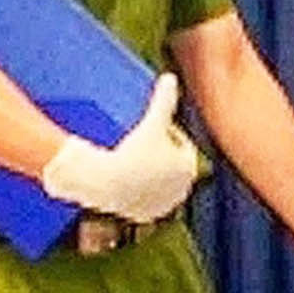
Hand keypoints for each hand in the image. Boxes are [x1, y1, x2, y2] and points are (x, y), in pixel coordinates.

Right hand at [40, 74, 198, 222]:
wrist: (105, 183)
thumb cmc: (131, 152)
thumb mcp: (150, 122)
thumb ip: (164, 99)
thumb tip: (170, 77)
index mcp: (188, 166)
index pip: (180, 142)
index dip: (164, 133)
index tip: (146, 129)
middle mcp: (182, 188)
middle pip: (171, 163)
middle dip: (158, 153)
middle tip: (136, 144)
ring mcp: (165, 203)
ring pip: (160, 182)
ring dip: (150, 171)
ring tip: (130, 160)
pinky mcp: (148, 215)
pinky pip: (146, 198)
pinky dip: (141, 190)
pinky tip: (127, 180)